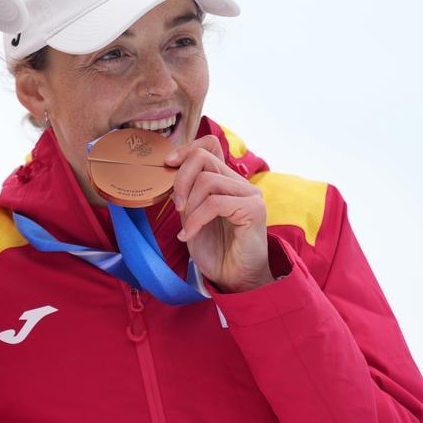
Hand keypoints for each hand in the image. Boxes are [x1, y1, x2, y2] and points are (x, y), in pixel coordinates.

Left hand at [164, 135, 271, 292]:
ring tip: (187, 227)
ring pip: (206, 180)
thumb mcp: (191, 215)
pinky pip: (215, 203)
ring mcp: (250, 194)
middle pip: (202, 158)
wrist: (233, 278)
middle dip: (180, 180)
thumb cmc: (214, 249)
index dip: (186, 148)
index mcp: (225, 180)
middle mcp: (239, 182)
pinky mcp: (254, 208)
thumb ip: (185, 193)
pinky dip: (195, 220)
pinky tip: (189, 235)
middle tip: (176, 207)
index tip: (168, 163)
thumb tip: (170, 170)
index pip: (210, 144)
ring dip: (189, 206)